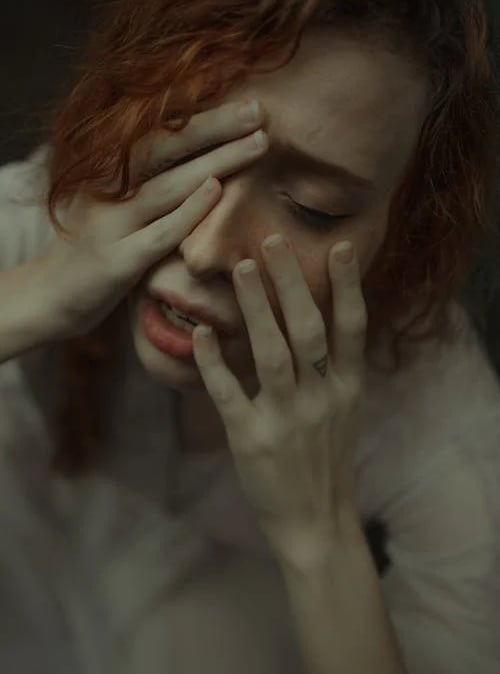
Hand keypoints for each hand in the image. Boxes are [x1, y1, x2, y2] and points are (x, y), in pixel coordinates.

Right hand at [36, 98, 267, 337]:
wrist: (48, 298)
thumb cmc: (94, 250)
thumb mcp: (115, 207)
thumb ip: (149, 186)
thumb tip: (205, 167)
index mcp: (106, 172)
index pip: (159, 134)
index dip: (201, 116)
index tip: (244, 101)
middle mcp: (105, 190)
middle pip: (165, 147)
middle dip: (215, 126)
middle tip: (259, 109)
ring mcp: (110, 225)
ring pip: (168, 185)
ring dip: (216, 161)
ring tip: (259, 142)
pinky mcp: (116, 262)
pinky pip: (160, 233)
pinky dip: (189, 211)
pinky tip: (217, 189)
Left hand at [192, 235, 366, 558]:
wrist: (316, 523)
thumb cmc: (326, 458)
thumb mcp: (343, 410)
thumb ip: (333, 368)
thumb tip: (317, 316)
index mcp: (347, 388)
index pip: (351, 328)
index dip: (346, 286)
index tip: (339, 247)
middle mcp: (322, 399)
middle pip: (309, 331)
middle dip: (291, 283)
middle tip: (271, 240)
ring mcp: (287, 420)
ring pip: (272, 355)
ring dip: (257, 309)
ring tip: (241, 268)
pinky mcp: (252, 441)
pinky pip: (230, 395)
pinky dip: (214, 363)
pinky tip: (199, 333)